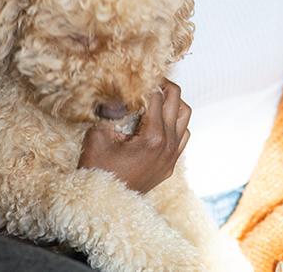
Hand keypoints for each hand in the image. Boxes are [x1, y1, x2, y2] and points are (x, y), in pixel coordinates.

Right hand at [77, 79, 190, 193]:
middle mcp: (169, 145)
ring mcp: (172, 156)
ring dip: (172, 104)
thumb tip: (118, 96)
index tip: (136, 77)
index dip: (146, 83)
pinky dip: (175, 123)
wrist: (104, 204)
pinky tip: (158, 122)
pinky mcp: (170, 165)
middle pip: (177, 101)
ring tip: (155, 100)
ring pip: (185, 117)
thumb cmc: (98, 170)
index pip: (157, 97)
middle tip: (150, 81)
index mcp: (153, 137)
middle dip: (164, 86)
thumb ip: (109, 113)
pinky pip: (183, 136)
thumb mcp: (97, 136)